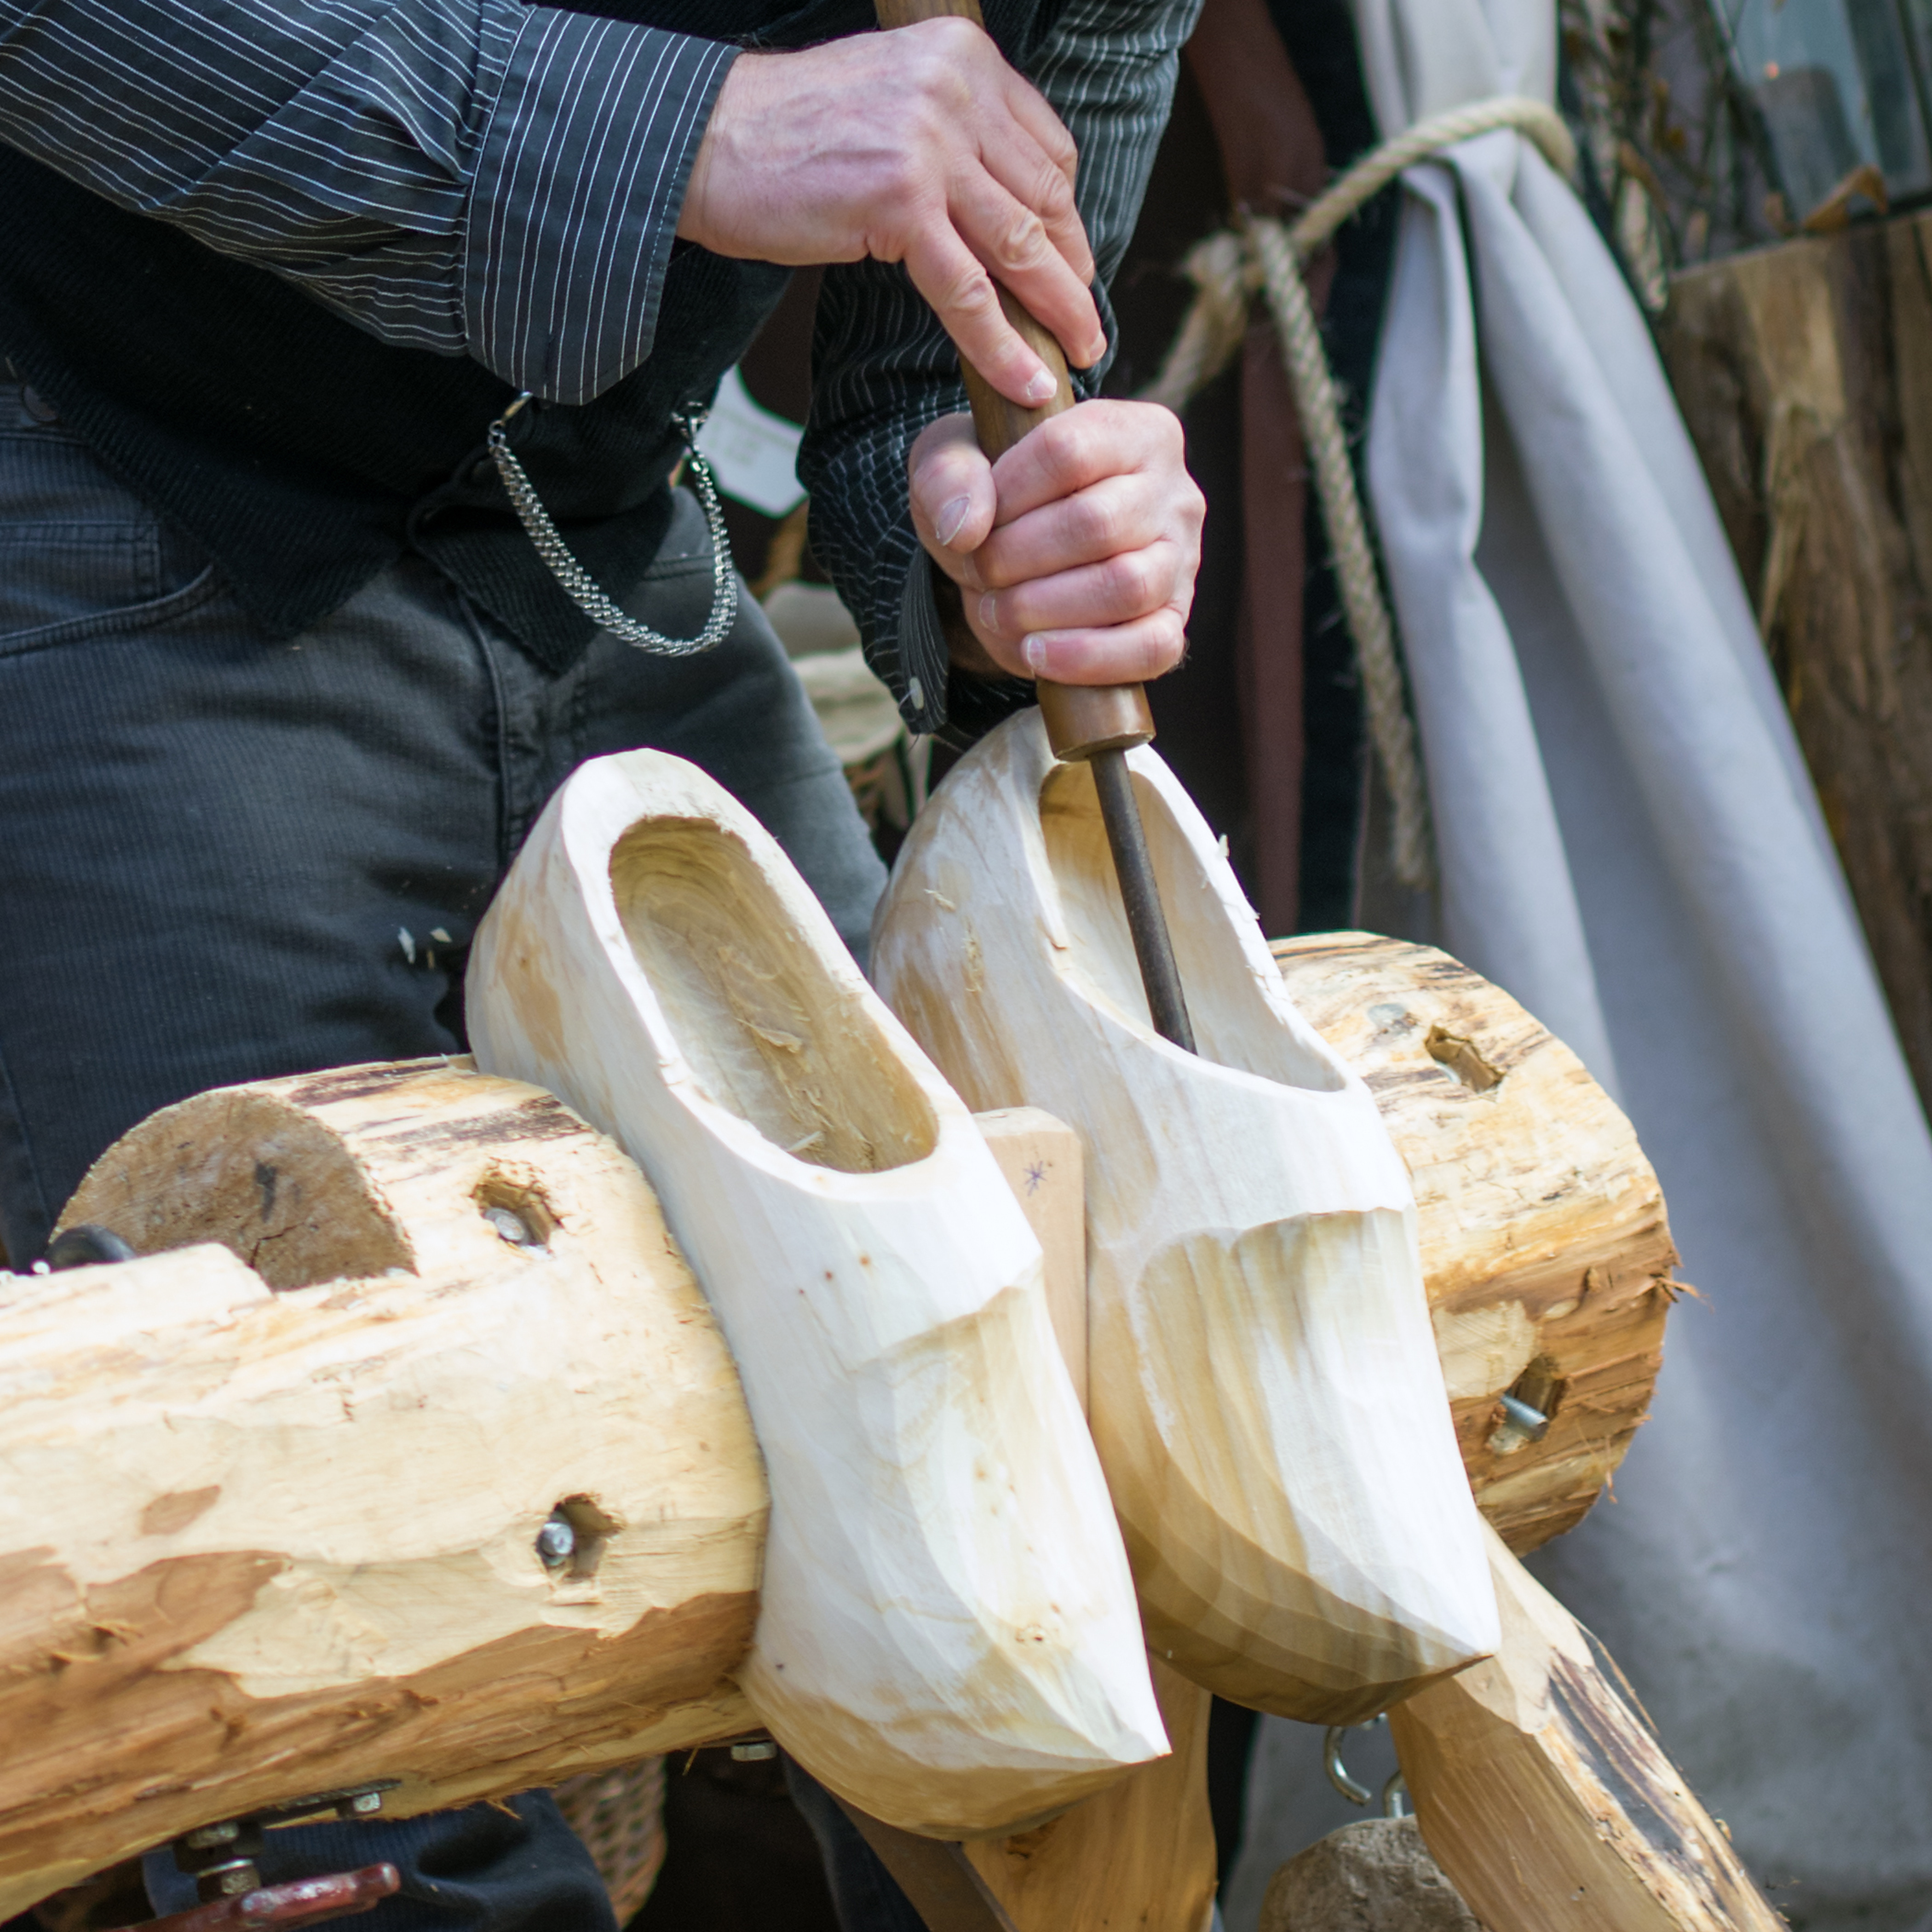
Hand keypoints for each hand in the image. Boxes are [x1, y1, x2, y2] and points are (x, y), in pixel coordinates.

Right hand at [677, 18, 1103, 407]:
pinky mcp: (899, 201)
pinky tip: (1025, 380)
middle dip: (1072, 273)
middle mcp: (955, 89)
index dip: (1068, 219)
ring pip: (1019, 246)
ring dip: (1056, 313)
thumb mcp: (891, 105)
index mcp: (962, 57)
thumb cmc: (787, 135)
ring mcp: (929, 143)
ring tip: (1078, 356)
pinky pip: (968, 290)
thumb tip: (1001, 201)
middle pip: (1045, 199)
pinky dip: (1001, 344)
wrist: (705, 139)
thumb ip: (951, 135)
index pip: (1047, 150)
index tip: (1073, 266)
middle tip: (1087, 326)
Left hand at [908, 401, 1201, 685]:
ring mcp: (1182, 559)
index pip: (1069, 452)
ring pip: (1128, 587)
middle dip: (1017, 557)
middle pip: (1097, 524)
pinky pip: (1153, 648)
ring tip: (1000, 610)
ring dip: (1043, 608)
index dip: (1007, 494)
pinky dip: (1086, 658)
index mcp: (1133, 430)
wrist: (1013, 559)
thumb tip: (965, 527)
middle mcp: (1172, 490)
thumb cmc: (993, 497)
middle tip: (981, 570)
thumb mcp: (953, 464)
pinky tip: (1037, 652)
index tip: (975, 519)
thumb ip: (948, 475)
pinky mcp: (1174, 621)